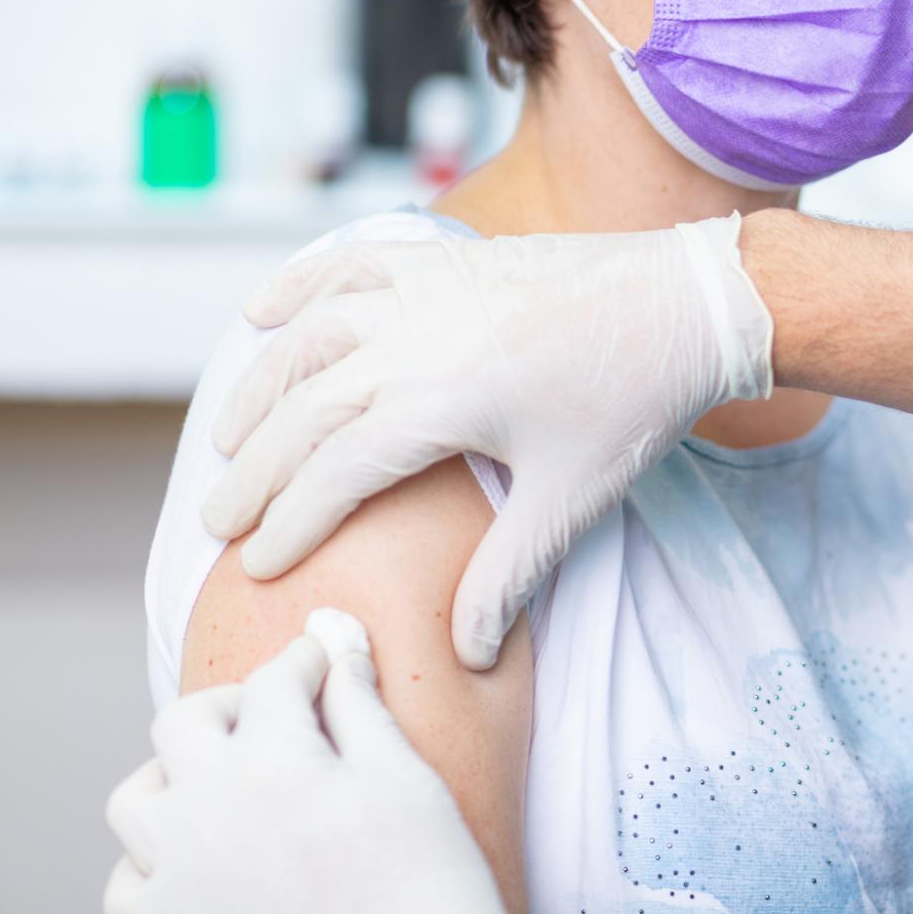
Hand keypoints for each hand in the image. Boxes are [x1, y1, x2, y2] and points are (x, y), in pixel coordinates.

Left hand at [103, 610, 532, 913]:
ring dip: (177, 774)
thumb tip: (338, 643)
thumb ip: (360, 704)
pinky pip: (126, 881)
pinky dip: (153, 858)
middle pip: (184, 722)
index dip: (306, 661)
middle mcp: (212, 812)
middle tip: (279, 718)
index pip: (272, 680)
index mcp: (278, 764)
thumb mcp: (407, 776)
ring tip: (229, 781)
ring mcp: (183, 876)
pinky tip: (205, 852)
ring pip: (135, 797)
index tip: (326, 662)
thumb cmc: (432, 881)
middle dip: (233, 704)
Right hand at [200, 215, 774, 667]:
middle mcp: (414, 336)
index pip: (334, 472)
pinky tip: (262, 315)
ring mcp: (426, 289)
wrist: (692, 304)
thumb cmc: (636, 403)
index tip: (257, 565)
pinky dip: (298, 287)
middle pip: (302, 409)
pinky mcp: (447, 257)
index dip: (290, 523)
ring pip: (309, 337)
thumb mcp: (573, 498)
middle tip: (220, 522)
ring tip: (227, 440)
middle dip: (254, 471)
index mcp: (440, 400)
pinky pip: (350, 265)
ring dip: (260, 389)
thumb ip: (510, 576)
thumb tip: (467, 656)